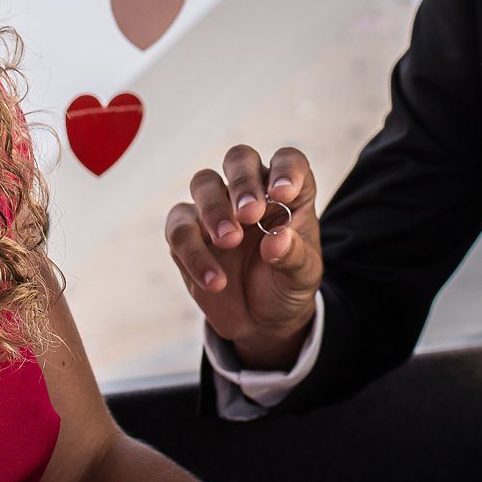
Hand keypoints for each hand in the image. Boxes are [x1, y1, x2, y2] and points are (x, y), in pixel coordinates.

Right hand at [164, 145, 321, 369]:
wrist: (260, 321)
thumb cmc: (286, 286)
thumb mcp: (302, 278)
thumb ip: (293, 257)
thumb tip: (277, 240)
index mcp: (288, 193)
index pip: (287, 160)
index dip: (285, 170)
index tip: (282, 194)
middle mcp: (250, 193)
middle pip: (239, 159)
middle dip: (242, 183)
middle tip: (249, 214)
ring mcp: (215, 209)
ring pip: (203, 183)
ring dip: (214, 209)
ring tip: (229, 241)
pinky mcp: (188, 234)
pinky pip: (179, 229)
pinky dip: (194, 253)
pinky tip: (215, 281)